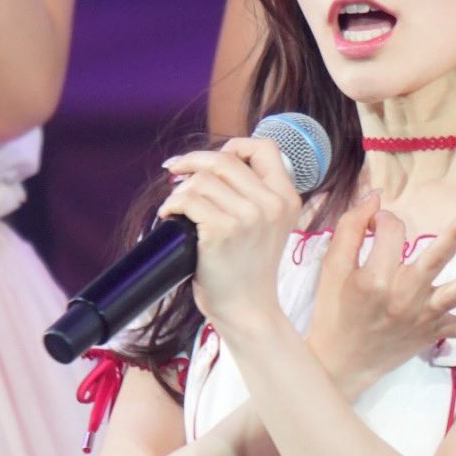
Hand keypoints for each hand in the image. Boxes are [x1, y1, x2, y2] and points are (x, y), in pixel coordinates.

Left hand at [158, 137, 302, 331]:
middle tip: (175, 172)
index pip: (265, 148)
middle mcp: (271, 204)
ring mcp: (248, 217)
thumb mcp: (268, 226)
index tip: (211, 160)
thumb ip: (255, 194)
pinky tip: (168, 216)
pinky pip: (187, 200)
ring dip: (180, 190)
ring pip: (202, 180)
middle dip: (192, 162)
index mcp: (287, 198)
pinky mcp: (222, 231)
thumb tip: (211, 164)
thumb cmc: (248, 269)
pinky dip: (171, 205)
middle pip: (224, 159)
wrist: (247, 309)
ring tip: (175, 207)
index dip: (235, 145)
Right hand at [307, 194, 455, 395]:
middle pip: (433, 259)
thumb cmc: (333, 311)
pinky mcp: (429, 334)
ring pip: (453, 295)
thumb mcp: (332, 268)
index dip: (384, 220)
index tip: (376, 224)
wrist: (339, 362)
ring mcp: (420, 318)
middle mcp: (402, 297)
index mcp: (375, 278)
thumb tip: (375, 197)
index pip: (392, 233)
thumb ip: (350, 229)